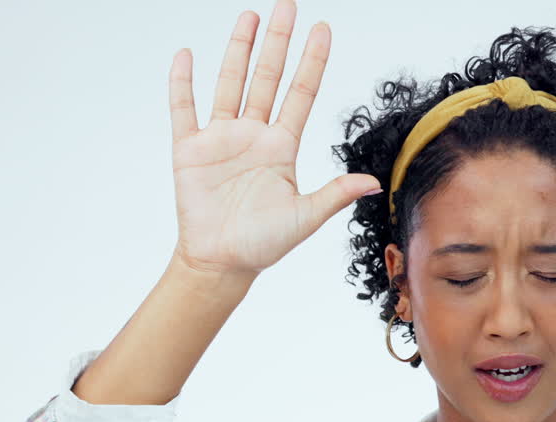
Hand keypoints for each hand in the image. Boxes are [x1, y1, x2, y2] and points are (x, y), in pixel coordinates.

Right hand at [168, 0, 380, 276]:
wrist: (222, 263)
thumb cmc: (263, 244)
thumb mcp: (305, 218)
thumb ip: (334, 194)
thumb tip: (373, 182)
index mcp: (282, 147)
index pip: (301, 93)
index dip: (312, 61)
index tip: (323, 29)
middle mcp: (253, 135)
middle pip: (268, 78)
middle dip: (278, 42)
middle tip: (286, 5)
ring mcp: (221, 138)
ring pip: (231, 83)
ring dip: (239, 50)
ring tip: (249, 16)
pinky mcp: (189, 149)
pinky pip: (184, 109)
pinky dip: (183, 83)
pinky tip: (187, 56)